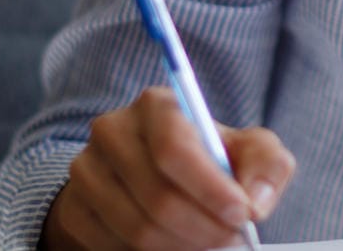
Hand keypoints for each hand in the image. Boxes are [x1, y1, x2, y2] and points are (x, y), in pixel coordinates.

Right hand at [41, 86, 296, 250]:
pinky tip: (175, 243)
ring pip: (137, 228)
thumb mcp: (249, 150)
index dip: (210, 188)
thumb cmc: (213, 159)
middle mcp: (112, 130)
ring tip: (207, 241)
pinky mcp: (75, 209)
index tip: (242, 214)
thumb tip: (255, 200)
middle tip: (231, 238)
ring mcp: (86, 171)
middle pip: (157, 196)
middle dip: (204, 227)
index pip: (174, 148)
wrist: (161, 175)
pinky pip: (114, 246)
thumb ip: (267, 164)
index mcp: (156, 105)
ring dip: (182, 246)